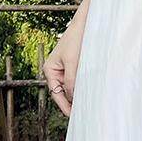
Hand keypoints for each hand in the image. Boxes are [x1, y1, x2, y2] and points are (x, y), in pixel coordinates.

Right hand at [43, 2, 88, 117]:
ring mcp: (66, 70)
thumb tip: (72, 99)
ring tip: (88, 106)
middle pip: (63, 93)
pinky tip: (91, 94)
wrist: (86, 24)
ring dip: (79, 96)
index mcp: (50, 70)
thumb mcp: (73, 62)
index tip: (73, 117)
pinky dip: (83, 88)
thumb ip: (71, 81)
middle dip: (72, 103)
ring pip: (72, 88)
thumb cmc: (77, 40)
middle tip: (84, 115)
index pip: (56, 94)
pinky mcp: (76, 67)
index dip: (64, 106)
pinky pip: (78, 82)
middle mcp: (56, 71)